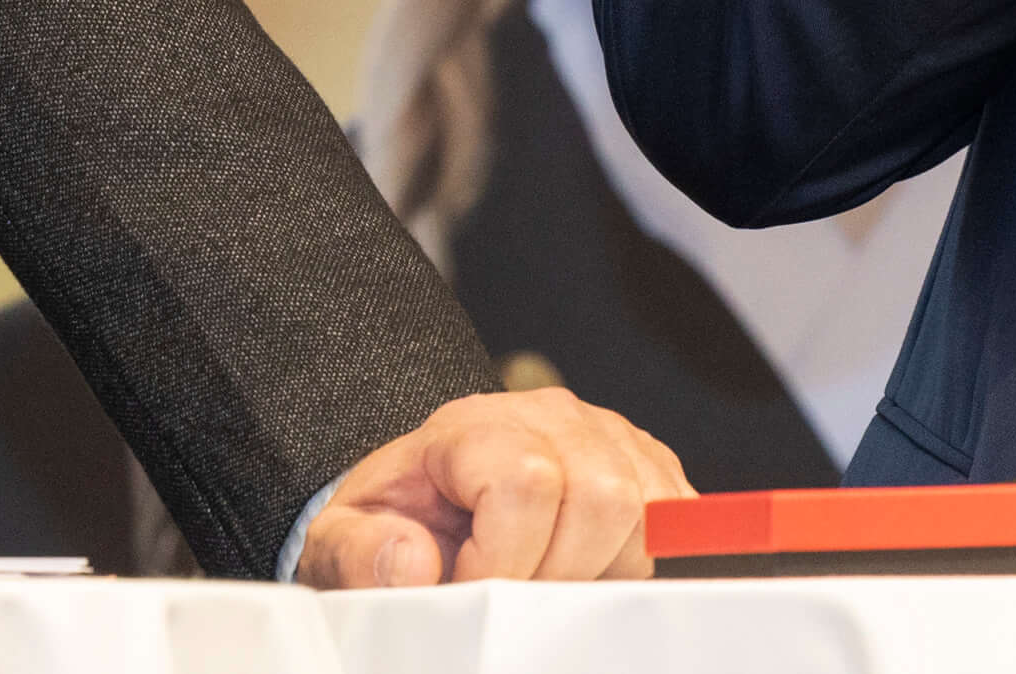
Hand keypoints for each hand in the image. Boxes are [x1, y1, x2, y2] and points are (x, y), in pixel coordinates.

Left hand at [296, 388, 691, 587]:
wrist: (425, 504)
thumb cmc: (394, 524)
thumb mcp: (343, 542)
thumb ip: (358, 554)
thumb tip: (413, 563)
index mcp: (472, 426)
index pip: (524, 484)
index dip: (503, 560)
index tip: (471, 589)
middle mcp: (550, 417)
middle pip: (600, 497)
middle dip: (558, 574)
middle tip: (515, 598)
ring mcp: (607, 436)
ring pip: (642, 514)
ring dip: (597, 572)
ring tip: (543, 581)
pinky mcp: (647, 466)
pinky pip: (672, 518)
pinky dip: (635, 561)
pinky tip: (583, 569)